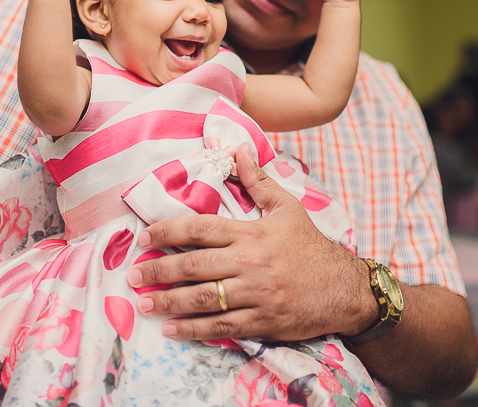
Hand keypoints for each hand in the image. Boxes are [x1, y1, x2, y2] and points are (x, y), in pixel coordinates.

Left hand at [127, 143, 372, 341]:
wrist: (345, 289)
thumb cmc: (311, 247)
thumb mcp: (287, 208)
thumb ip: (257, 181)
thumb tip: (237, 148)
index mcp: (251, 233)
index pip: (200, 229)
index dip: (168, 232)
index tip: (144, 238)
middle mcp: (249, 264)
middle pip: (195, 267)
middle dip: (159, 271)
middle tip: (133, 276)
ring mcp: (256, 295)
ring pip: (204, 299)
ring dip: (169, 303)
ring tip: (144, 305)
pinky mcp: (263, 322)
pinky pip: (223, 327)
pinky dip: (195, 330)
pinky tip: (172, 329)